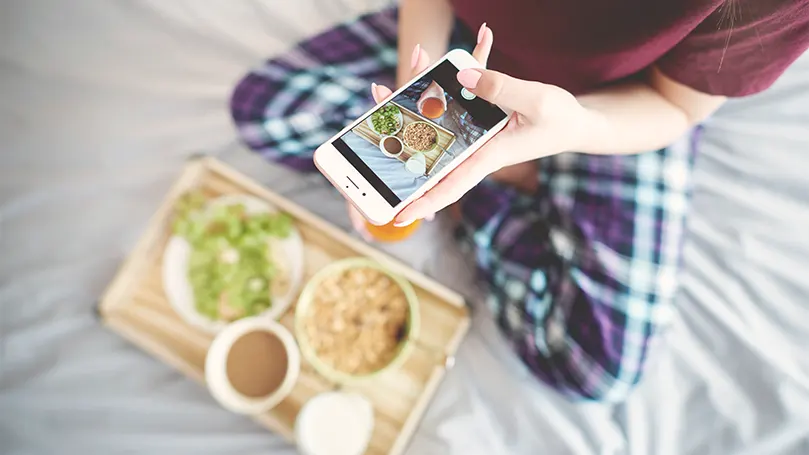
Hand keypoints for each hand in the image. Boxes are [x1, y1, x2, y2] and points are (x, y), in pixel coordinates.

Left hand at [392, 39, 593, 225]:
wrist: (575, 122)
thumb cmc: (561, 120)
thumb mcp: (536, 100)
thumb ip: (499, 88)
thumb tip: (461, 76)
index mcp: (488, 156)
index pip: (451, 186)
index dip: (425, 203)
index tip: (399, 218)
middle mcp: (475, 150)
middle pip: (430, 156)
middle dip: (399, 145)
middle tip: (371, 125)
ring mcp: (474, 138)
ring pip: (434, 130)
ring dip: (411, 110)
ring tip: (387, 90)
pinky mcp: (477, 124)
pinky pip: (452, 111)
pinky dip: (440, 91)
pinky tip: (431, 71)